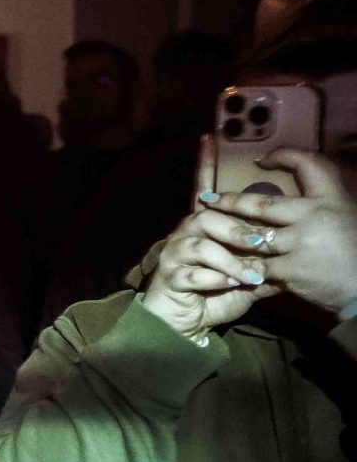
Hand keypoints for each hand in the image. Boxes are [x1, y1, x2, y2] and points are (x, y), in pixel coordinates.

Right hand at [138, 139, 280, 339]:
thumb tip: (291, 253)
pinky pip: (197, 273)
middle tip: (259, 245)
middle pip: (210, 216)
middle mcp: (186, 233)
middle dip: (237, 231)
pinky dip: (218, 282)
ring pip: (205, 245)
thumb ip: (263, 261)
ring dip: (232, 262)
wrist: (184, 323)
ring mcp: (175, 253)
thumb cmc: (215, 296)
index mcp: (206, 228)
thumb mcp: (246, 277)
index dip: (205, 164)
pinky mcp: (170, 275)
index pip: (204, 190)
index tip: (209, 138)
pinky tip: (228, 288)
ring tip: (249, 276)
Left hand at [203, 149, 356, 317]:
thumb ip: (320, 204)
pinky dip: (240, 267)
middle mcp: (314, 216)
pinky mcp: (291, 270)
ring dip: (228, 235)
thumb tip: (294, 195)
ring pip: (250, 236)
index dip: (284, 156)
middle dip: (230, 201)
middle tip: (208, 199)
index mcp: (332, 198)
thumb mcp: (346, 215)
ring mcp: (300, 243)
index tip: (261, 160)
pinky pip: (256, 266)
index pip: (308, 164)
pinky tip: (225, 266)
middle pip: (261, 205)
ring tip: (208, 230)